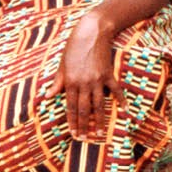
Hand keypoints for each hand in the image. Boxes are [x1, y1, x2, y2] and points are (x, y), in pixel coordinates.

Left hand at [49, 11, 125, 139]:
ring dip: (100, 120)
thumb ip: (57, 82)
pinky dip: (120, 100)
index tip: (73, 133)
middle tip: (85, 139)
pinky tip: (125, 110)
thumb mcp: (62, 65)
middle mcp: (84, 83)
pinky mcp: (109, 74)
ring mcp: (97, 80)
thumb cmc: (74, 47)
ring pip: (99, 105)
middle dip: (84, 126)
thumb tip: (47, 96)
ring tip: (100, 133)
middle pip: (84, 109)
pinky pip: (115, 90)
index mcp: (70, 82)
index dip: (72, 121)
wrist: (92, 32)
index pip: (70, 107)